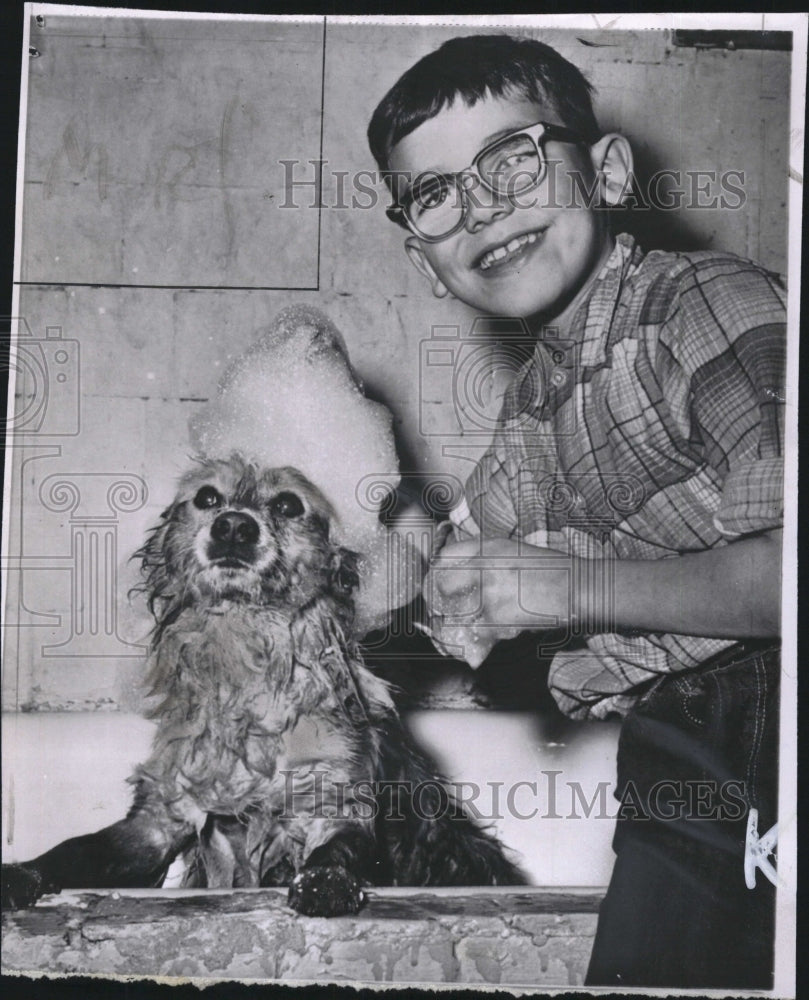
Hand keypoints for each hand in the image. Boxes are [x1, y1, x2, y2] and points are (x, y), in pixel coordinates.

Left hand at [422, 537, 571, 667]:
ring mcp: (487, 595)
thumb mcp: (512, 550)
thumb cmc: (548, 570)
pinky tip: (475, 643)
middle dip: (438, 600)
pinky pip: (469, 635)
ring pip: (449, 614)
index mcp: (487, 548)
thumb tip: (453, 571)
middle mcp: (483, 568)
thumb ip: (482, 557)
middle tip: (440, 610)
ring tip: (451, 630)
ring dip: (449, 624)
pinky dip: (470, 642)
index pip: (444, 557)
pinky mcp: (496, 621)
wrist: (576, 589)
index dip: (438, 572)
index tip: (438, 583)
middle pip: (439, 586)